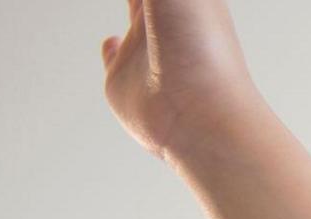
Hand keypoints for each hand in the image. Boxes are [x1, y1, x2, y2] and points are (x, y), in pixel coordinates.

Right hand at [100, 0, 263, 163]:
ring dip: (133, 7)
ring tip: (135, 3)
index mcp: (186, 0)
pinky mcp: (123, 82)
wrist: (199, 114)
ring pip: (136, 22)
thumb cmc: (201, 50)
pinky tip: (112, 43)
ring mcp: (144, 53)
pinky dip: (109, 50)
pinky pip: (113, 59)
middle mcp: (166, 24)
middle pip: (154, 1)